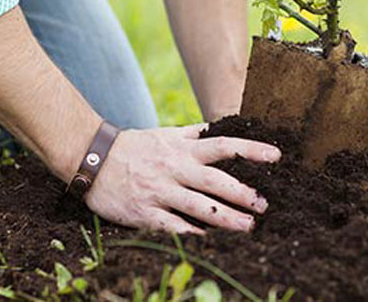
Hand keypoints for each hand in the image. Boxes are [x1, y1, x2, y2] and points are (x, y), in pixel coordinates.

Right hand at [84, 124, 280, 233]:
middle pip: (215, 180)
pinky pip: (173, 226)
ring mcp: (159, 191)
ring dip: (226, 217)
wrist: (91, 158)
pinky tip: (210, 241)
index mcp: (182, 149)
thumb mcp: (165, 134)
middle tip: (265, 204)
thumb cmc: (134, 147)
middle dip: (242, 193)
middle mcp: (174, 168)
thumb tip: (221, 126)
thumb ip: (193, 133)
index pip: (223, 145)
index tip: (276, 156)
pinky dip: (192, 233)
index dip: (250, 150)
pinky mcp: (145, 213)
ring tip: (249, 227)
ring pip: (198, 206)